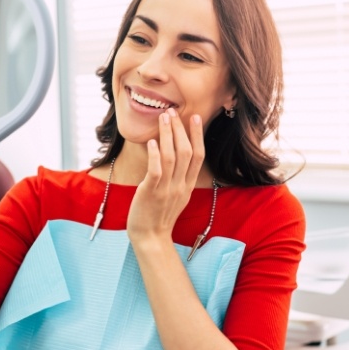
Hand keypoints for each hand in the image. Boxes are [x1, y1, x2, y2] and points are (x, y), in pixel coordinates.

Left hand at [127, 108, 204, 247]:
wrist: (150, 237)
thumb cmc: (159, 215)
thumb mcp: (176, 195)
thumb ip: (179, 178)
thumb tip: (176, 157)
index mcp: (188, 185)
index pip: (198, 156)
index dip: (197, 135)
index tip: (195, 118)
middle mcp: (181, 185)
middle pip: (186, 152)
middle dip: (181, 129)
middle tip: (173, 112)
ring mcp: (167, 189)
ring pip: (172, 157)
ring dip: (168, 135)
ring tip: (163, 118)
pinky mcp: (151, 192)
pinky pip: (156, 170)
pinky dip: (156, 154)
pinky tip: (153, 141)